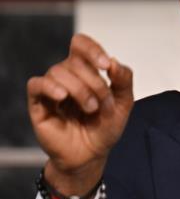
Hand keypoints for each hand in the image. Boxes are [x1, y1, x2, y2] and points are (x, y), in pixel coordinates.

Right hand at [27, 33, 133, 196]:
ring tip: (91, 109)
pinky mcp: (38, 104)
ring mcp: (52, 89)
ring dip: (80, 90)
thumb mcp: (124, 103)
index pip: (81, 44)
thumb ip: (124, 79)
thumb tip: (113, 61)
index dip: (92, 49)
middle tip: (103, 103)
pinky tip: (63, 97)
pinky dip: (50, 87)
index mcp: (86, 70)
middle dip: (94, 82)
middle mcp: (67, 75)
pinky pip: (36, 84)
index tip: (105, 65)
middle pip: (75, 61)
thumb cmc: (106, 126)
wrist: (92, 155)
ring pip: (58, 72)